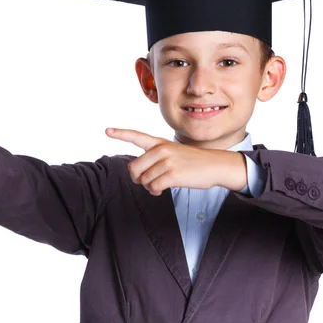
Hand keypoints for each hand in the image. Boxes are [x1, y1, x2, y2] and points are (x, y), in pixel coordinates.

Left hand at [106, 128, 246, 195]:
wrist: (216, 165)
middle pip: (133, 168)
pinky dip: (155, 192)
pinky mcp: (172, 174)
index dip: (120, 134)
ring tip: (160, 185)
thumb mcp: (174, 153)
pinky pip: (153, 187)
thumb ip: (155, 158)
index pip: (137, 136)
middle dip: (137, 178)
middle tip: (146, 181)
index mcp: (160, 143)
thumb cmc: (193, 162)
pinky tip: (162, 190)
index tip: (107, 130)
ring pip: (143, 180)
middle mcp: (161, 150)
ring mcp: (167, 161)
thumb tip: (139, 176)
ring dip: (149, 187)